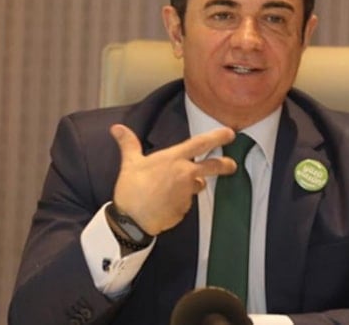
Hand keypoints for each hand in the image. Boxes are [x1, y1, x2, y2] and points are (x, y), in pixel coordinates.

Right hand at [110, 124, 237, 235]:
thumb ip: (128, 144)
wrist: (132, 220)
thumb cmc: (131, 189)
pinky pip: (186, 202)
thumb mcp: (130, 163)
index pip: (200, 143)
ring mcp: (187, 193)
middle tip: (232, 165)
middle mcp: (185, 174)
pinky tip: (165, 202)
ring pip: (197, 186)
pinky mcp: (185, 209)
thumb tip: (116, 128)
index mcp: (174, 159)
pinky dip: (179, 201)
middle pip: (212, 166)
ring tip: (172, 189)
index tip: (229, 134)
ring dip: (192, 186)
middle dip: (225, 165)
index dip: (217, 137)